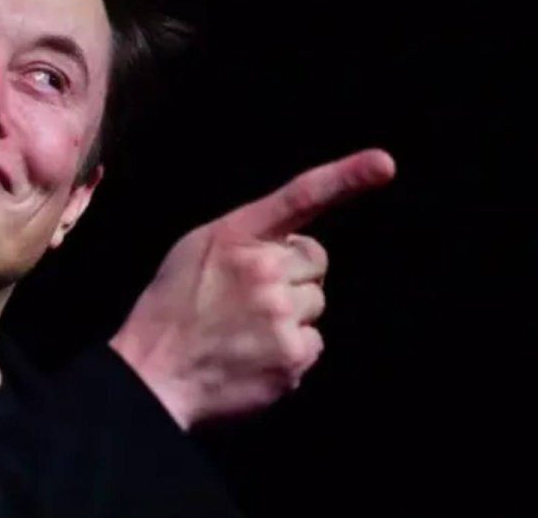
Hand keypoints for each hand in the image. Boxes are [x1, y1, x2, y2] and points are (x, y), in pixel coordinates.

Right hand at [109, 148, 395, 429]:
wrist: (152, 374)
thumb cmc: (170, 309)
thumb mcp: (196, 249)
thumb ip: (245, 238)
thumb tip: (291, 245)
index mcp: (236, 236)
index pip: (300, 196)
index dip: (346, 176)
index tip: (384, 163)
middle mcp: (264, 270)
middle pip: (315, 261)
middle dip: (293, 275)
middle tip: (248, 298)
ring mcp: (280, 316)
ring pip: (315, 303)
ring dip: (291, 314)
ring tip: (246, 329)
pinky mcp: (291, 358)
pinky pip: (313, 342)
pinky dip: (291, 350)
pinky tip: (254, 354)